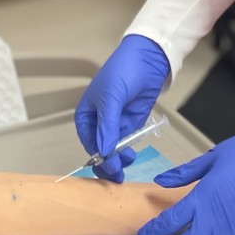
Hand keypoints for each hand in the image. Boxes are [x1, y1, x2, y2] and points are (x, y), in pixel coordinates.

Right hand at [74, 35, 169, 181]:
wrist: (147, 59)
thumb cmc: (122, 73)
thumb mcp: (112, 98)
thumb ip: (108, 126)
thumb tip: (104, 152)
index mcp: (86, 115)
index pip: (89, 142)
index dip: (98, 156)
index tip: (110, 166)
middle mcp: (99, 123)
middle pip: (100, 149)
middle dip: (107, 163)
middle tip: (118, 175)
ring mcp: (116, 125)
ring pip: (113, 150)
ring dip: (118, 160)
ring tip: (127, 164)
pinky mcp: (131, 125)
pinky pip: (127, 144)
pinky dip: (127, 152)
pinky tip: (132, 157)